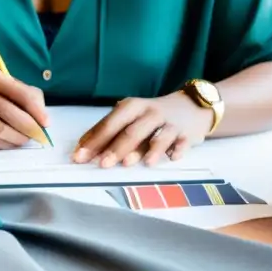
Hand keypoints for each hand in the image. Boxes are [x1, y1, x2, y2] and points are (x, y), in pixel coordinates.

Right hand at [0, 66, 49, 149]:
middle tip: (37, 137)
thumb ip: (27, 96)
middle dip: (26, 127)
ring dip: (14, 138)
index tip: (46, 124)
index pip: (18, 92)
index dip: (35, 110)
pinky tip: (8, 144)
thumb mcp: (4, 87)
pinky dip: (1, 144)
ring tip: (23, 141)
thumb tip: (43, 118)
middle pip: (7, 111)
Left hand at [72, 93, 211, 168]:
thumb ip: (111, 131)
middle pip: (131, 132)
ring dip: (144, 150)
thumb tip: (84, 149)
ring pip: (156, 137)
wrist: (191, 106)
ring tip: (132, 163)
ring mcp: (169, 123)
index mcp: (132, 107)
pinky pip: (181, 143)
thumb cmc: (152, 115)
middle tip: (102, 164)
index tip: (80, 156)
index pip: (109, 124)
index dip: (94, 140)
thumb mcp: (131, 116)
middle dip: (115, 149)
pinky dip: (175, 151)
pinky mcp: (186, 134)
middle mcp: (150, 113)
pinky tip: (170, 158)